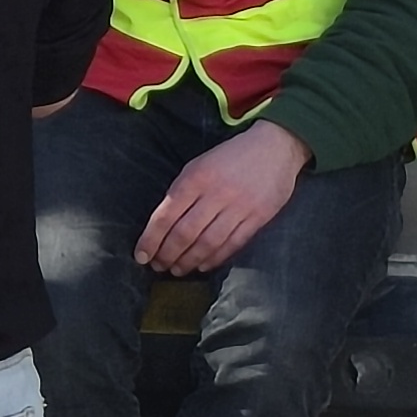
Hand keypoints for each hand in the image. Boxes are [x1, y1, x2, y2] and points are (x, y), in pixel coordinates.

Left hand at [137, 120, 311, 277]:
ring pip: (208, 243)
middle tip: (158, 266)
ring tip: (177, 270)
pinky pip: (233, 244)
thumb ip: (182, 192)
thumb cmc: (231, 156)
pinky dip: (215, 258)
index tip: (140, 256)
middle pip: (185, 233)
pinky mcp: (259, 217)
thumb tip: (163, 226)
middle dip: (167, 254)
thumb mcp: (199, 164)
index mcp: (196, 177)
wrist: (276, 146)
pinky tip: (202, 265)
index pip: (166, 216)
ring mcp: (239, 207)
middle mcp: (216, 193)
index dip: (151, 240)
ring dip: (189, 261)